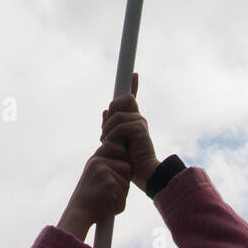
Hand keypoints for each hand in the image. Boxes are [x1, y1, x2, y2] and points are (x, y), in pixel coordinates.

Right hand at [58, 139, 132, 237]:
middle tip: (112, 192)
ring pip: (127, 183)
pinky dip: (119, 205)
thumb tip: (125, 163)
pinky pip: (124, 195)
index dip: (121, 155)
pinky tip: (107, 208)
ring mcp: (104, 172)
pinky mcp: (111, 184)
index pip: (112, 146)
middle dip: (125, 180)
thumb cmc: (87, 200)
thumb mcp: (92, 178)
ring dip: (122, 195)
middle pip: (127, 166)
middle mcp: (98, 163)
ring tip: (107, 201)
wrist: (78, 215)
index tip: (120, 170)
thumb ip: (105, 169)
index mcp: (93, 160)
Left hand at [100, 71, 159, 191]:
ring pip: (116, 115)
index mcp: (133, 119)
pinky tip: (114, 146)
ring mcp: (140, 121)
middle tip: (106, 134)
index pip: (131, 99)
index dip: (133, 85)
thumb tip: (105, 110)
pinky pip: (119, 126)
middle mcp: (138, 117)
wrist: (143, 173)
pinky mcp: (139, 128)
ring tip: (107, 143)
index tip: (134, 74)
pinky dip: (112, 137)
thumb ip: (110, 125)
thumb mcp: (116, 140)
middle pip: (120, 100)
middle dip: (109, 115)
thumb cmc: (129, 160)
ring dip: (107, 130)